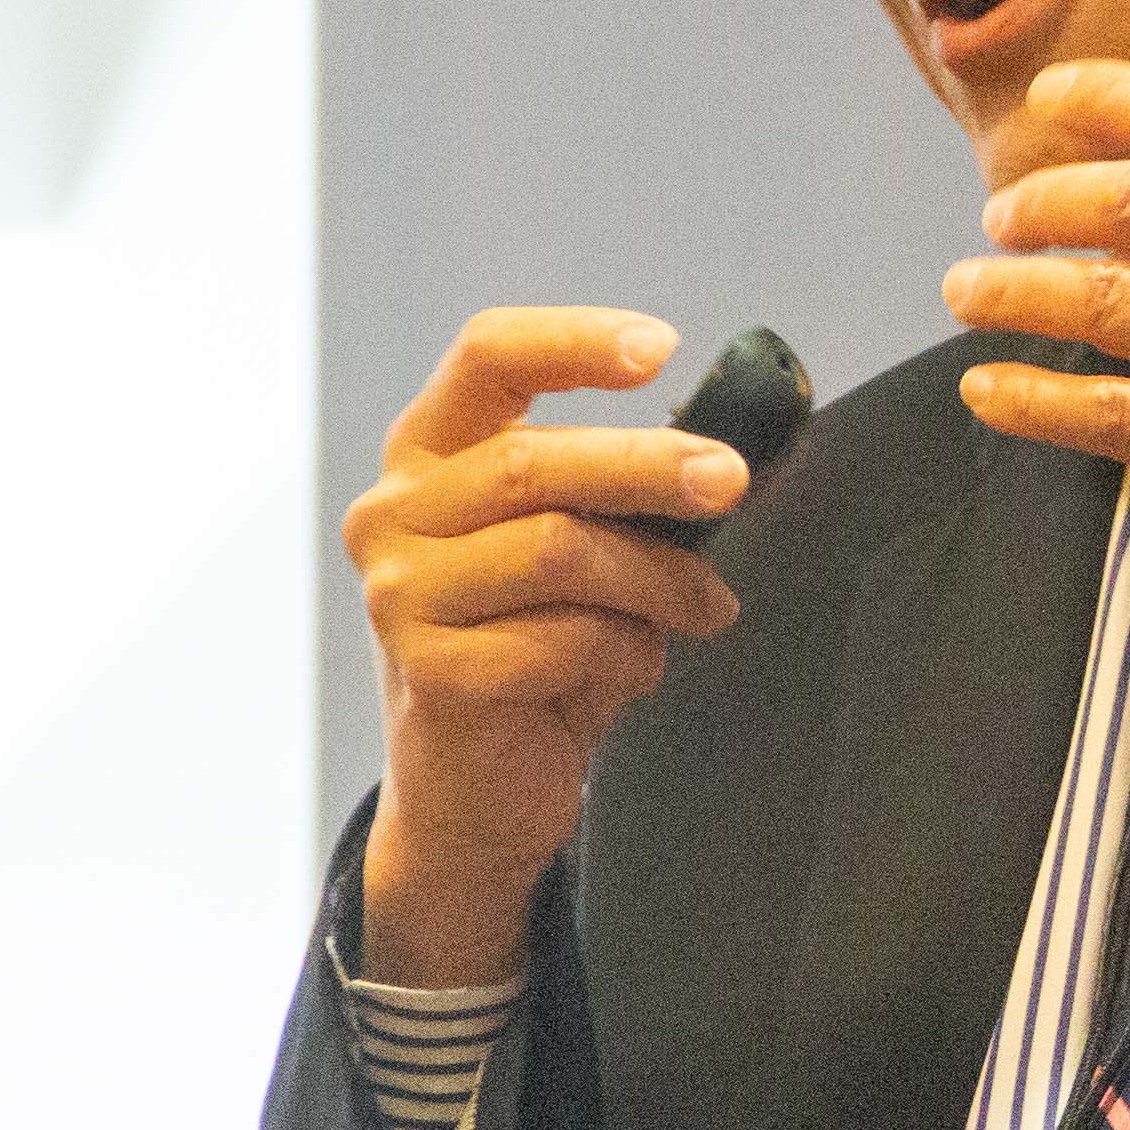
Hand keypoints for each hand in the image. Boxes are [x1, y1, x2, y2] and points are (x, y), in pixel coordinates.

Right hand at [344, 307, 747, 982]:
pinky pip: (560, 641)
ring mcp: (400, 596)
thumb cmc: (539, 645)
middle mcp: (394, 513)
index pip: (488, 357)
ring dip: (656, 579)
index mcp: (430, 453)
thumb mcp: (582, 546)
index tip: (664, 348)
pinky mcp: (431, 675)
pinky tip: (635, 667)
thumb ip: (629, 492)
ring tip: (702, 607)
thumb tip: (735, 449)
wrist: (480, 788)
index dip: (575, 341)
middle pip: (533, 460)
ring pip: (557, 551)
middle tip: (730, 481)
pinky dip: (625, 652)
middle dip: (650, 466)